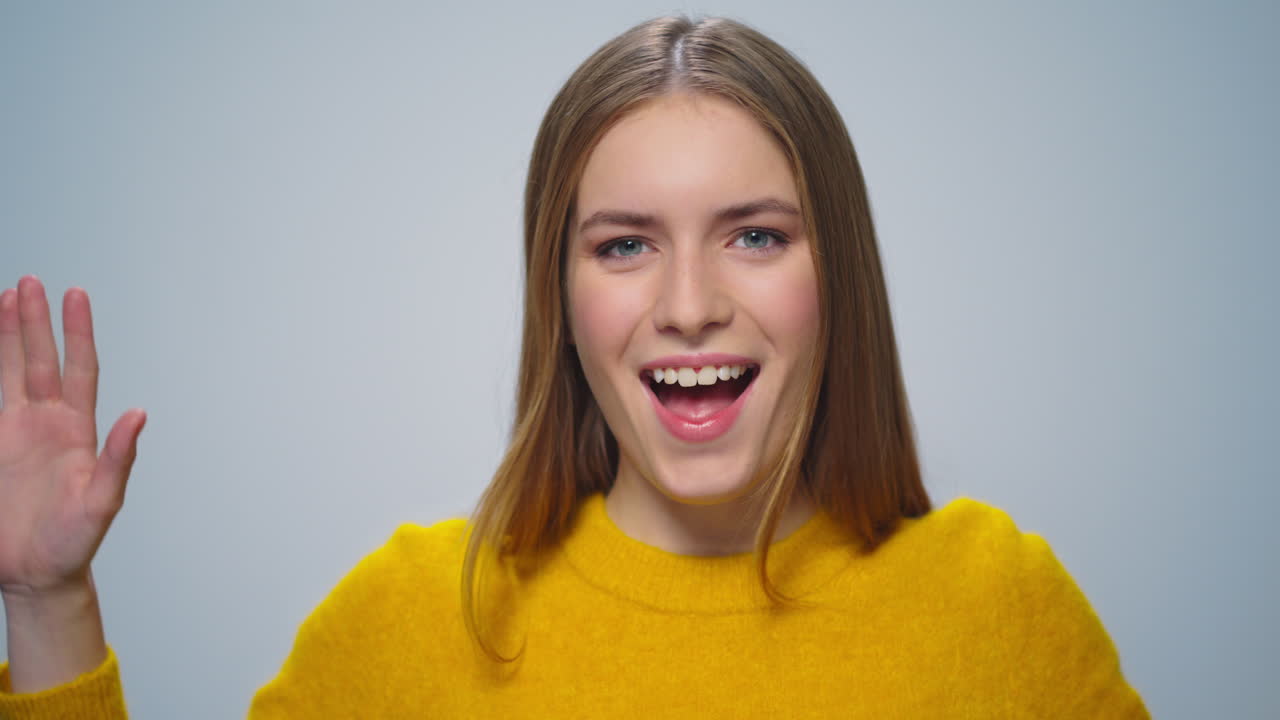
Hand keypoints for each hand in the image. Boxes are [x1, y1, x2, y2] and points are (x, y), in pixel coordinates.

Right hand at [0, 276, 145, 600]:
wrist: (37, 574)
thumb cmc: (75, 543)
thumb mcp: (103, 501)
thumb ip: (119, 458)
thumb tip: (140, 415)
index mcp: (77, 430)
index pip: (79, 369)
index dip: (77, 332)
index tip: (73, 294)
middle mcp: (47, 423)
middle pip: (40, 360)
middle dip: (33, 321)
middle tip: (26, 282)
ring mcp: (17, 433)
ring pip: (11, 373)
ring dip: (8, 337)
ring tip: (3, 298)